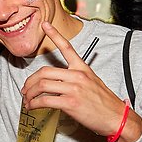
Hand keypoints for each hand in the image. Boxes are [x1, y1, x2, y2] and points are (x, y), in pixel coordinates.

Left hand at [22, 22, 141, 141]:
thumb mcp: (92, 82)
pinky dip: (34, 104)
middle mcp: (77, 75)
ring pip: (41, 85)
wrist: (116, 117)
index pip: (67, 47)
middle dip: (30, 81)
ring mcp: (73, 88)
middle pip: (44, 72)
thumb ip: (76, 78)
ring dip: (29, 93)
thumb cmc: (104, 102)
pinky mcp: (70, 103)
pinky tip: (32, 106)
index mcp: (82, 68)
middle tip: (25, 89)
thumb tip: (59, 82)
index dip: (54, 34)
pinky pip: (45, 100)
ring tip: (27, 99)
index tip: (45, 25)